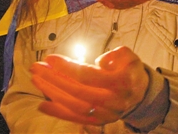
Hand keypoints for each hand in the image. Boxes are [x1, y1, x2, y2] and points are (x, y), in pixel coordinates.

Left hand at [30, 46, 148, 125]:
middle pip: (78, 91)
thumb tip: (98, 61)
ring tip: (37, 80)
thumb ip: (115, 54)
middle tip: (37, 67)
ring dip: (53, 93)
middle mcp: (113, 100)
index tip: (50, 58)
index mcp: (121, 81)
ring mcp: (105, 113)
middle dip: (54, 79)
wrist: (140, 94)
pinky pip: (76, 118)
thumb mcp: (129, 56)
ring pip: (75, 106)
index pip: (88, 75)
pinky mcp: (98, 122)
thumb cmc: (130, 70)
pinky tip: (42, 104)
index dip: (67, 67)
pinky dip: (58, 112)